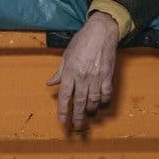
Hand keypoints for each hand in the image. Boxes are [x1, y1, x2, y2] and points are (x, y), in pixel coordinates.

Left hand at [47, 11, 119, 130]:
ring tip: (88, 113)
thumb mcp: (66, 55)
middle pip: (79, 101)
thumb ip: (59, 72)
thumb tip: (50, 83)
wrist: (101, 32)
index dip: (63, 110)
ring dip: (90, 109)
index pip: (65, 96)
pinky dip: (104, 100)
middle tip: (76, 126)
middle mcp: (82, 76)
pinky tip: (101, 103)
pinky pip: (106, 93)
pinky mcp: (108, 75)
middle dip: (77, 116)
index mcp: (70, 72)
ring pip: (93, 100)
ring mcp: (96, 77)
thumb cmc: (82, 41)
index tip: (63, 121)